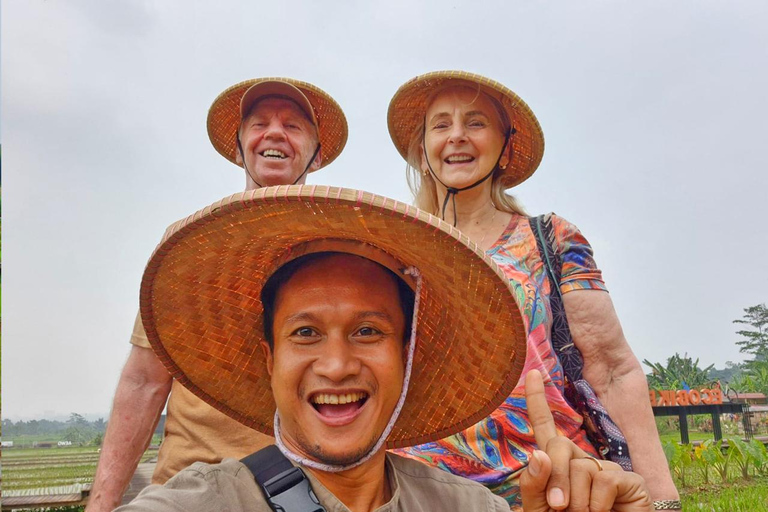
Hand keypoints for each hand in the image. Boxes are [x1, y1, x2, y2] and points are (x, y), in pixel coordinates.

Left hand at [520, 370, 652, 510]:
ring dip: (577, 499)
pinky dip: (598, 504)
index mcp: (561, 465)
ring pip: (581, 467)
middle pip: (560, 445)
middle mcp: (585, 461)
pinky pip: (605, 481)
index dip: (537, 400)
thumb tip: (539, 455)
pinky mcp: (631, 481)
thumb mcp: (542, 509)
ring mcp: (609, 470)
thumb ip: (534, 485)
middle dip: (555, 477)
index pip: (546, 427)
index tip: (532, 373)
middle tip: (558, 507)